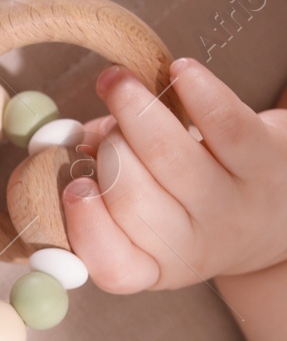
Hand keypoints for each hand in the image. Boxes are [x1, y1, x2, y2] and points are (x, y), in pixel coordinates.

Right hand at [62, 59, 286, 291]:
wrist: (280, 210)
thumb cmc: (196, 206)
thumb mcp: (150, 217)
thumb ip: (102, 182)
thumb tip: (80, 138)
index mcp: (156, 266)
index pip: (114, 267)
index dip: (86, 226)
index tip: (74, 187)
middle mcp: (197, 245)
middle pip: (131, 197)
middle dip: (108, 150)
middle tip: (108, 129)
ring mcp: (234, 204)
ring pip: (168, 154)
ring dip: (132, 107)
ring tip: (116, 82)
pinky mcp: (267, 161)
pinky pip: (224, 121)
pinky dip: (195, 90)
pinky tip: (177, 72)